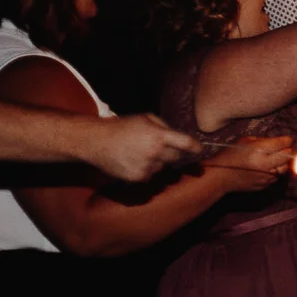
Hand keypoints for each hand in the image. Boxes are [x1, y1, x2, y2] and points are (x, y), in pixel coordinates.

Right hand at [79, 113, 203, 181]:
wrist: (95, 142)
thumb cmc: (121, 127)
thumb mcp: (145, 118)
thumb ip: (165, 127)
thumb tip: (180, 138)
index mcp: (159, 136)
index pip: (186, 144)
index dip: (196, 147)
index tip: (201, 149)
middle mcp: (155, 153)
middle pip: (178, 158)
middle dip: (175, 154)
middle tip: (162, 148)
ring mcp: (147, 167)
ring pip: (164, 167)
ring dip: (159, 162)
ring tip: (140, 152)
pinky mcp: (138, 178)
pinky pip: (151, 175)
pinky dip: (147, 170)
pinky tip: (134, 160)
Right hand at [210, 134, 293, 191]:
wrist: (220, 176)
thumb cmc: (230, 155)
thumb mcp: (244, 140)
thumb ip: (262, 140)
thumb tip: (277, 142)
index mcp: (260, 149)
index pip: (283, 143)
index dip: (286, 140)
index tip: (285, 140)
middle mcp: (265, 163)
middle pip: (288, 156)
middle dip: (286, 150)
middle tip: (281, 149)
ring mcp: (266, 176)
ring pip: (284, 168)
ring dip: (282, 162)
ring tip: (273, 159)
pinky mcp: (265, 185)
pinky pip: (276, 177)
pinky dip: (274, 172)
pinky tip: (265, 169)